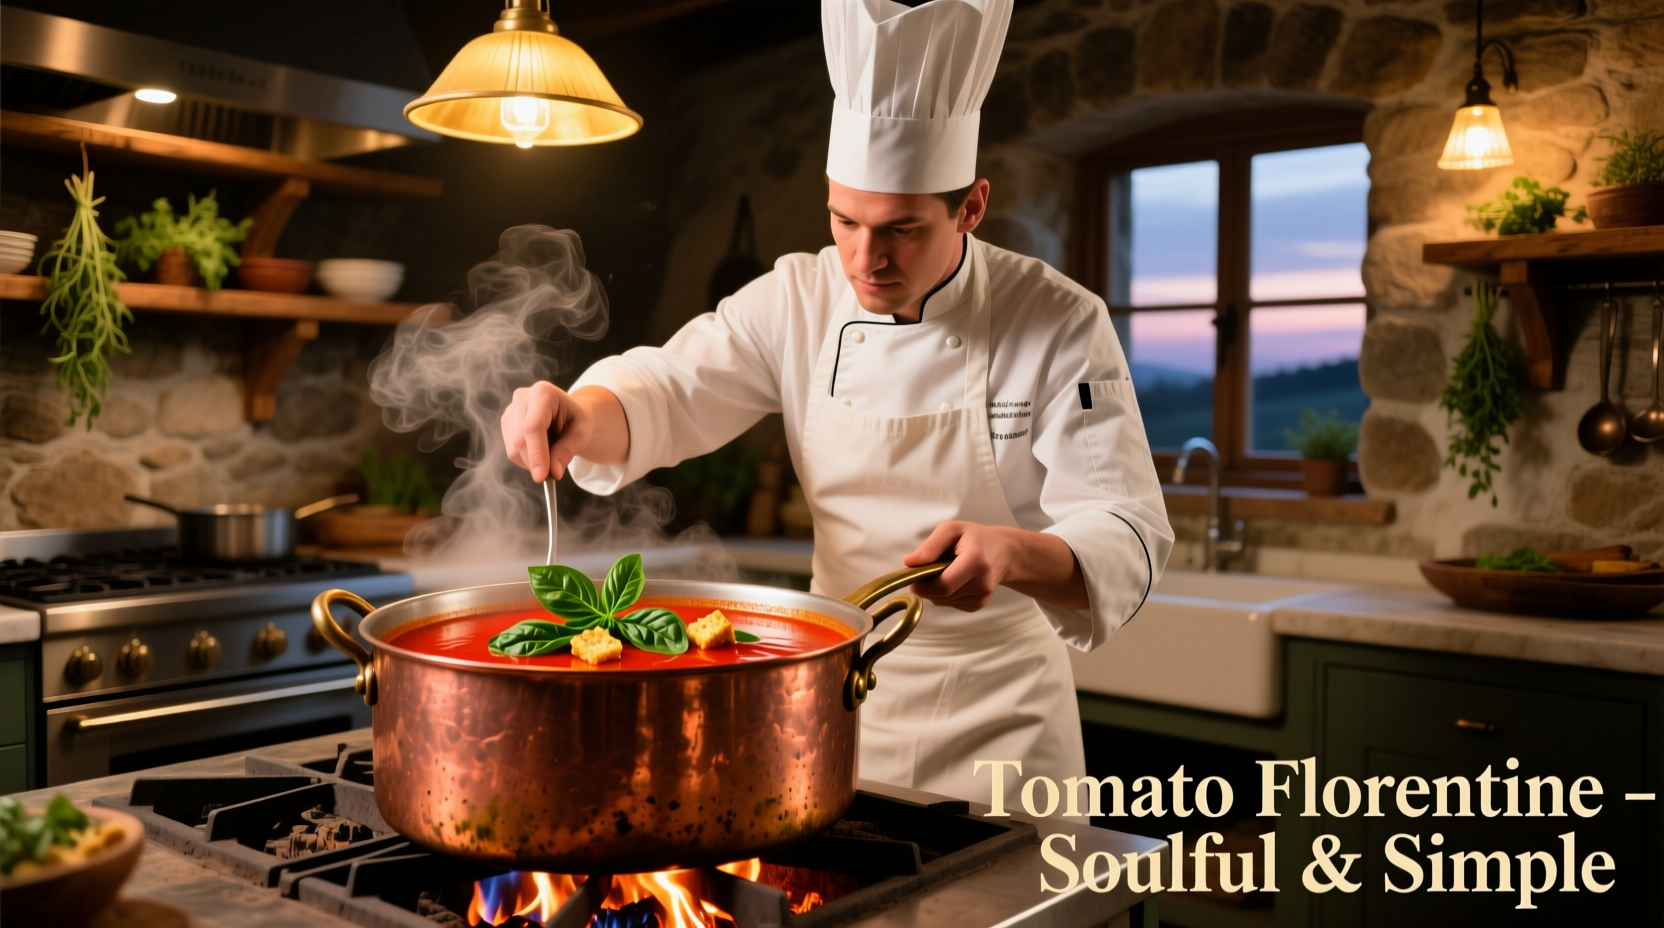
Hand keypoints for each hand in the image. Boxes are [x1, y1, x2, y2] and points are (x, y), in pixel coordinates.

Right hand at [500, 382, 592, 481]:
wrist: (567, 413)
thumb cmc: (575, 420)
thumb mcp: (581, 434)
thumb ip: (567, 451)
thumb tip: (553, 472)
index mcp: (543, 393)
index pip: (533, 427)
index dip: (536, 453)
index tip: (541, 476)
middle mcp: (522, 397)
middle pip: (519, 439)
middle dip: (534, 461)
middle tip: (551, 474)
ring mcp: (510, 410)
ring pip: (513, 448)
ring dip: (531, 462)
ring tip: (550, 453)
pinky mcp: (506, 423)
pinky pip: (511, 450)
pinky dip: (526, 459)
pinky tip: (539, 451)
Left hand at [902, 521, 1088, 611]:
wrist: (1003, 553)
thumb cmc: (975, 538)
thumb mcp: (952, 530)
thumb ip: (930, 545)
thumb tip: (909, 563)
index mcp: (976, 561)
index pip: (944, 584)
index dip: (923, 585)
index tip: (912, 577)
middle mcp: (982, 583)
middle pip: (942, 595)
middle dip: (926, 585)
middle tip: (925, 570)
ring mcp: (981, 597)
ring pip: (942, 601)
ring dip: (935, 589)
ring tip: (945, 570)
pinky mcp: (977, 605)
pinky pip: (949, 603)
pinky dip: (944, 593)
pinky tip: (954, 579)